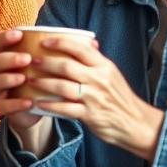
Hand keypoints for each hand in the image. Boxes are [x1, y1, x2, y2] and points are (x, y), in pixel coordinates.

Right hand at [0, 29, 53, 151]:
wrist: (38, 108)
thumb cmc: (45, 80)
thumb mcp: (51, 65)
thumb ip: (65, 52)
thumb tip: (93, 42)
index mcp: (10, 55)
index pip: (0, 41)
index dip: (6, 37)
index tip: (20, 34)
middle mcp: (1, 70)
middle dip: (10, 58)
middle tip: (27, 58)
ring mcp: (1, 89)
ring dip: (9, 78)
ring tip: (23, 78)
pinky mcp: (5, 106)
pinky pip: (6, 105)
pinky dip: (17, 103)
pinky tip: (29, 102)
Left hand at [24, 34, 163, 160]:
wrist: (137, 124)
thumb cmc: (121, 97)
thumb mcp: (113, 74)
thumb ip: (98, 59)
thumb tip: (89, 41)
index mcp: (104, 66)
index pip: (80, 48)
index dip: (60, 43)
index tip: (44, 42)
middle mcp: (99, 80)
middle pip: (66, 67)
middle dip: (45, 63)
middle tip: (31, 61)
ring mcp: (94, 98)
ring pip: (62, 87)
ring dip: (43, 83)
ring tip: (30, 80)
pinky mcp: (89, 115)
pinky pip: (64, 108)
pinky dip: (49, 105)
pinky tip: (38, 103)